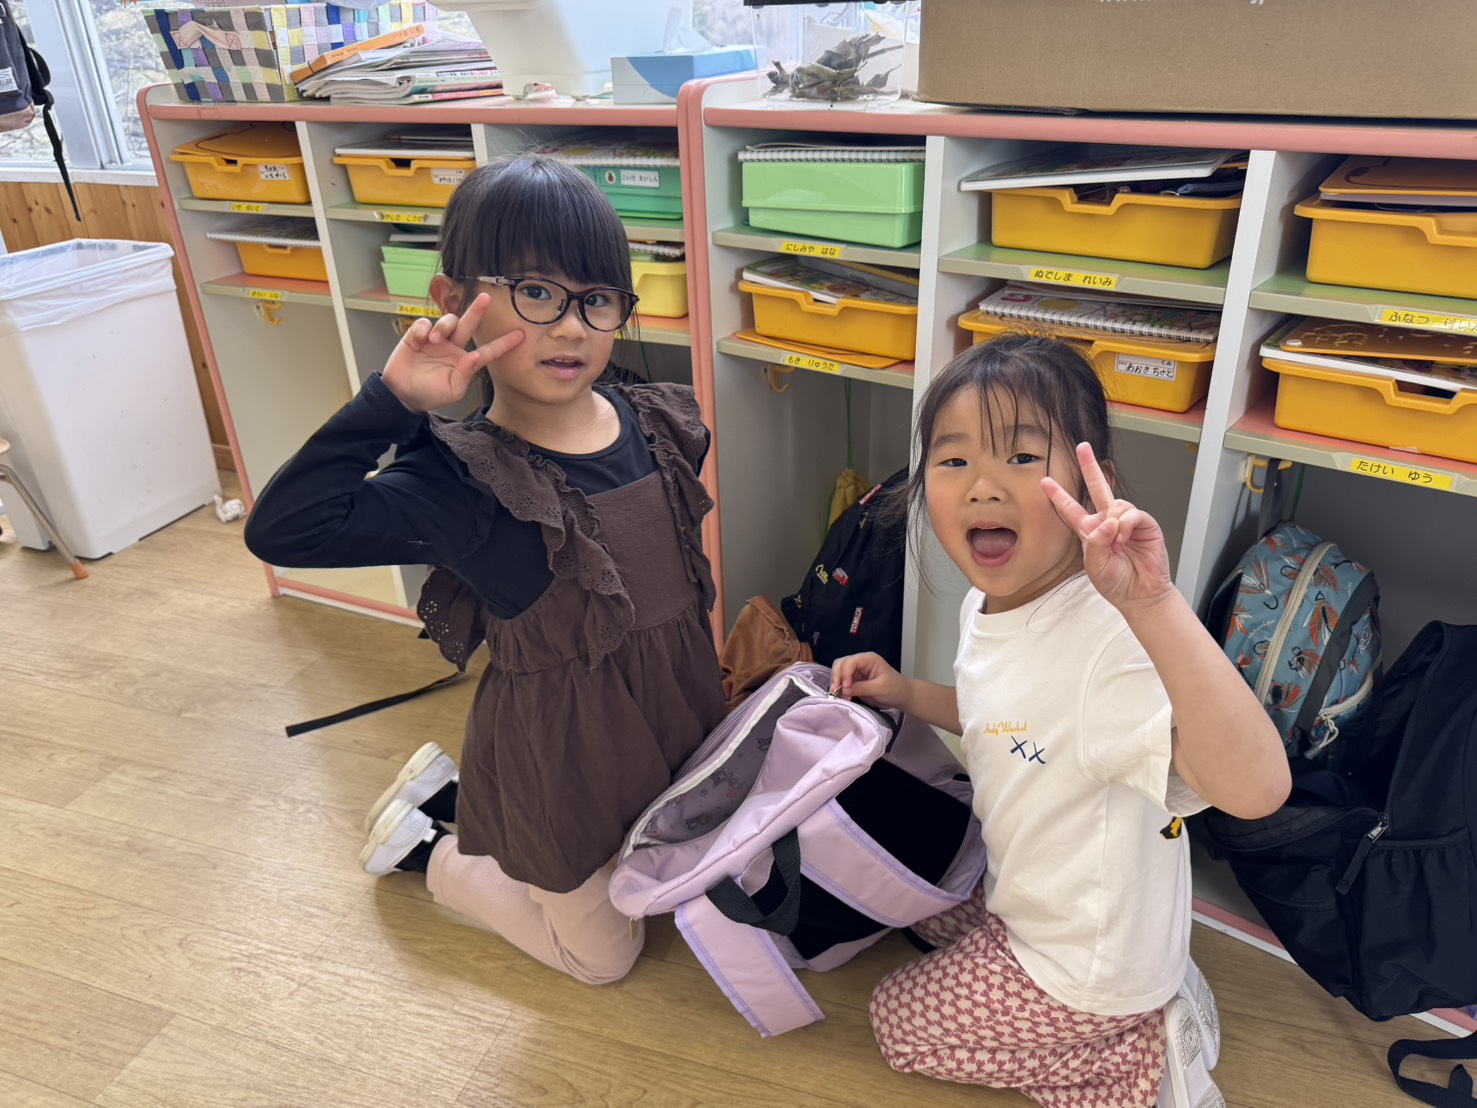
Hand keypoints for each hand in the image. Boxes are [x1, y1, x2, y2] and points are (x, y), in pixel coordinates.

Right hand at [382, 293, 523, 412]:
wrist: (402, 394)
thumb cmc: (430, 394)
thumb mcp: (452, 390)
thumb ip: (465, 374)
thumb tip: (475, 356)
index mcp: (465, 361)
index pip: (488, 351)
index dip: (503, 344)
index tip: (520, 336)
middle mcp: (453, 347)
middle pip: (468, 324)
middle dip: (477, 310)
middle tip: (486, 297)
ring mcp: (436, 339)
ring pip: (447, 321)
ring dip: (443, 326)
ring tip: (434, 340)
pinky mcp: (417, 335)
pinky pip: (423, 323)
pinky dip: (421, 330)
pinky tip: (416, 342)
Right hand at [830, 652, 908, 711]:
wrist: (901, 696)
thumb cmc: (895, 688)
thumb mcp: (880, 688)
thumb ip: (862, 687)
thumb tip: (845, 689)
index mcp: (869, 659)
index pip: (850, 661)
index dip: (845, 673)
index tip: (846, 686)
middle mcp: (860, 663)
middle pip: (841, 664)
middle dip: (837, 676)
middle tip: (837, 690)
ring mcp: (856, 672)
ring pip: (839, 673)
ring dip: (837, 684)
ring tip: (842, 696)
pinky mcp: (854, 682)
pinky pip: (842, 683)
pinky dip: (840, 690)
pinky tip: (845, 697)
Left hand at [1042, 442, 1173, 612]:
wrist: (1140, 593)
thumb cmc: (1116, 582)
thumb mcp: (1095, 565)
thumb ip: (1096, 543)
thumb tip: (1108, 521)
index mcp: (1090, 531)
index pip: (1071, 510)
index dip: (1059, 496)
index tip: (1044, 482)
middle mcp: (1107, 521)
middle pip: (1096, 487)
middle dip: (1089, 466)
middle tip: (1082, 447)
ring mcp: (1126, 521)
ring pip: (1115, 503)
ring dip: (1114, 522)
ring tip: (1118, 543)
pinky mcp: (1144, 523)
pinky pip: (1132, 513)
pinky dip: (1126, 525)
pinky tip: (1126, 537)